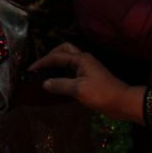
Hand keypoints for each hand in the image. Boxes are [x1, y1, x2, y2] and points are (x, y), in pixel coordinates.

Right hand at [29, 42, 143, 121]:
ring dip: (56, 64)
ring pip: (67, 60)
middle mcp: (83, 59)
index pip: (56, 56)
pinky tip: (57, 82)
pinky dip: (62, 73)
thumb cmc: (101, 94)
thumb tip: (44, 83)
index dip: (42, 62)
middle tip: (40, 68)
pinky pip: (71, 70)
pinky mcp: (88, 77)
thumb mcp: (78, 89)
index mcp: (80, 59)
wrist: (121, 102)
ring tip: (45, 74)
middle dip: (50, 56)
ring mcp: (87, 68)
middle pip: (63, 50)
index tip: (30, 70)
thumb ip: (59, 85)